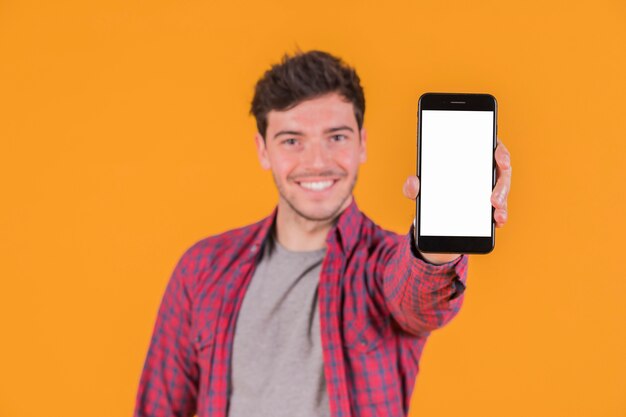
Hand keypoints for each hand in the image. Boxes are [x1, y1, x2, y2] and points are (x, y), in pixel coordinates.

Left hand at [403, 138, 511, 262]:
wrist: (434, 214)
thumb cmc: (432, 189)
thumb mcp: (421, 187)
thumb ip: (413, 185)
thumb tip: (412, 182)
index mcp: (472, 156)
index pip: (492, 147)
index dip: (500, 152)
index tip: (501, 160)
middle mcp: (485, 170)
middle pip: (502, 172)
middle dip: (502, 185)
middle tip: (494, 199)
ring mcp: (490, 187)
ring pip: (503, 192)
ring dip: (502, 202)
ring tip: (496, 214)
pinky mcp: (491, 205)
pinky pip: (499, 209)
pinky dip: (499, 216)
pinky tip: (497, 222)